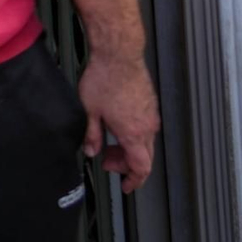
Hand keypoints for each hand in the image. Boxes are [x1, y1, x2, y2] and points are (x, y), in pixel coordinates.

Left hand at [78, 53, 159, 193]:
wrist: (119, 54)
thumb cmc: (104, 79)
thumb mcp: (89, 110)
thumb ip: (92, 135)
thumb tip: (92, 151)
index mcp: (133, 133)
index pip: (141, 167)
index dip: (134, 181)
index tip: (125, 186)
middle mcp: (147, 127)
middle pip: (144, 158)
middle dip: (126, 165)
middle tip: (107, 161)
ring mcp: (151, 114)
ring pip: (146, 143)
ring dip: (129, 148)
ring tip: (107, 141)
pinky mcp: (151, 104)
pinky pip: (146, 128)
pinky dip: (133, 134)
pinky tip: (116, 125)